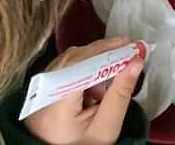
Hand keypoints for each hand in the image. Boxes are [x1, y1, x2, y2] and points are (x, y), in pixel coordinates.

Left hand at [24, 39, 143, 144]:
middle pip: (76, 58)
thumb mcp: (107, 127)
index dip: (109, 52)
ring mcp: (40, 92)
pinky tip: (95, 83)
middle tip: (127, 51)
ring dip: (94, 60)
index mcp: (57, 105)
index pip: (83, 65)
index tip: (132, 48)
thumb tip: (135, 63)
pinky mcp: (42, 92)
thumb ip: (121, 94)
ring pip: (70, 59)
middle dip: (104, 53)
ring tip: (111, 74)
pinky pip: (64, 67)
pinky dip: (83, 67)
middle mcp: (43, 95)